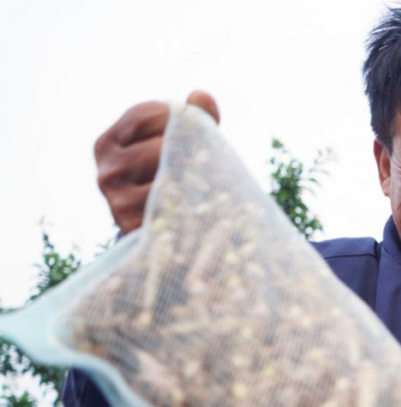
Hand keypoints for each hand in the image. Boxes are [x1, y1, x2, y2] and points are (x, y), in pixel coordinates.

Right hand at [95, 90, 219, 233]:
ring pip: (167, 176)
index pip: (146, 114)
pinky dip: (191, 203)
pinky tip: (203, 204)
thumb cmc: (173, 181)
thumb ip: (193, 120)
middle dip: (191, 151)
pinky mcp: (131, 224)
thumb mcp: (178, 146)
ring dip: (195, 178)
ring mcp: (115, 198)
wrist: (165, 235)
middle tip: (214, 161)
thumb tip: (202, 96)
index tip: (199, 129)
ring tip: (212, 183)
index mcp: (109, 142)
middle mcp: (106, 168)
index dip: (180, 117)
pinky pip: (170, 205)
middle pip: (159, 145)